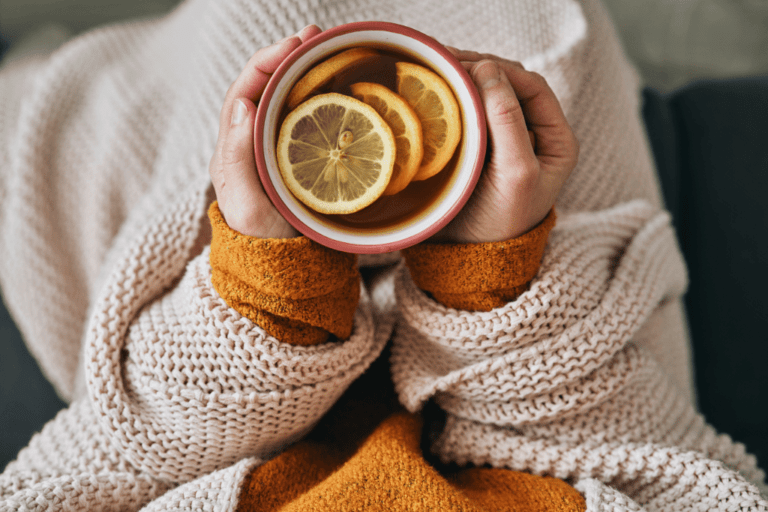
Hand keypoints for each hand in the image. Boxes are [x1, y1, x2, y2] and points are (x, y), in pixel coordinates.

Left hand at [208, 25, 321, 238]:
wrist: (286, 271)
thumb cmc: (264, 243)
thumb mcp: (248, 207)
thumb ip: (238, 160)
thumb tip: (242, 104)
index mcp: (234, 148)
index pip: (245, 91)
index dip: (267, 62)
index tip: (294, 46)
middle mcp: (252, 142)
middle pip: (266, 87)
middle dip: (289, 56)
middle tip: (318, 36)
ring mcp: (278, 148)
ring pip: (287, 99)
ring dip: (306, 70)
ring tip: (329, 48)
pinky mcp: (301, 158)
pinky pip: (308, 119)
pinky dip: (322, 96)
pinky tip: (341, 86)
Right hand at [432, 49, 578, 243]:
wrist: (470, 259)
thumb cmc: (501, 223)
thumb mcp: (516, 173)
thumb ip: (508, 122)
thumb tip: (489, 70)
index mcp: (555, 140)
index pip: (532, 88)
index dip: (503, 70)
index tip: (468, 66)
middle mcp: (532, 136)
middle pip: (508, 86)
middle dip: (479, 69)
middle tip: (444, 61)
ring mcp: (502, 142)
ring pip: (485, 97)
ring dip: (463, 81)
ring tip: (434, 70)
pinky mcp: (477, 149)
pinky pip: (467, 114)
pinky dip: (452, 100)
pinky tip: (432, 93)